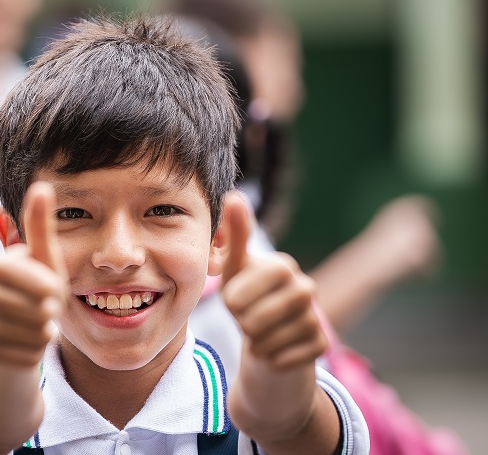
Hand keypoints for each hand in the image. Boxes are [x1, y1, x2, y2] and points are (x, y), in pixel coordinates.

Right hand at [0, 182, 67, 366]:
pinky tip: (28, 340)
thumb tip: (41, 185)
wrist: (12, 332)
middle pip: (36, 307)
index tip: (53, 289)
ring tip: (39, 322)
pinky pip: (28, 353)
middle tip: (47, 308)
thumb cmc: (34, 290)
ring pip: (33, 332)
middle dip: (50, 309)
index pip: (36, 279)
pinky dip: (36, 348)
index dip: (49, 287)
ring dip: (45, 329)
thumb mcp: (44, 259)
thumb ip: (40, 226)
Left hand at [221, 193, 326, 369]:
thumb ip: (234, 235)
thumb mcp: (234, 268)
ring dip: (256, 341)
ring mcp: (315, 315)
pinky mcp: (321, 343)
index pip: (241, 292)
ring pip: (270, 340)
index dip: (232, 301)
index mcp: (282, 265)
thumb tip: (234, 195)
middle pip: (256, 318)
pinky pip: (286, 358)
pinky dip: (272, 358)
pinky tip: (273, 349)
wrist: (266, 334)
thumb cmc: (246, 296)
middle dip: (242, 323)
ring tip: (257, 333)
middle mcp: (305, 287)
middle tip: (246, 319)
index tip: (232, 301)